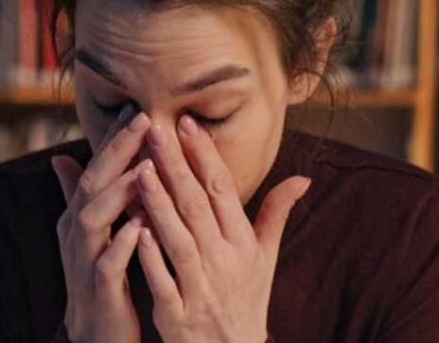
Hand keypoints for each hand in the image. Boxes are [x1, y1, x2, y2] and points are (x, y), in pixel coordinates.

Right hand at [52, 104, 153, 342]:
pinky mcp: (99, 290)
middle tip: (144, 120)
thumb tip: (59, 156)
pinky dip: (123, 243)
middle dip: (117, 151)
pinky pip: (107, 264)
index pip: (96, 167)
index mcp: (79, 215)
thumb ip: (79, 194)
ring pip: (95, 219)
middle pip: (91, 184)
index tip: (139, 108)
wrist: (95, 332)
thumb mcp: (88, 230)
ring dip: (119, 192)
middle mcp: (78, 232)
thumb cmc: (98, 272)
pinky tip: (141, 226)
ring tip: (146, 168)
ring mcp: (85, 260)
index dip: (115, 139)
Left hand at [134, 115, 310, 342]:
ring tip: (141, 170)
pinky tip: (136, 230)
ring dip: (160, 205)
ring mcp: (201, 288)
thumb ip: (277, 214)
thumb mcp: (266, 258)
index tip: (187, 123)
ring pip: (180, 239)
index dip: (205, 156)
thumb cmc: (246, 299)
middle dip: (176, 166)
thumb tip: (302, 178)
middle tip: (157, 130)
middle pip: (198, 207)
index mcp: (243, 243)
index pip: (223, 190)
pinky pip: (163, 282)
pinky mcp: (178, 315)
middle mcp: (225, 261)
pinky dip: (152, 257)